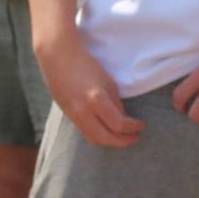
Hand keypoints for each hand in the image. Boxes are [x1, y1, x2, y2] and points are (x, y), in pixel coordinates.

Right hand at [38, 33, 139, 149]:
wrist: (57, 56)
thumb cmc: (85, 64)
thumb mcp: (108, 82)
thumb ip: (116, 104)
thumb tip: (123, 120)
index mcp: (96, 100)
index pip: (118, 124)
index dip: (132, 128)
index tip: (141, 125)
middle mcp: (83, 112)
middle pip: (105, 138)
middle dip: (122, 141)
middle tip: (134, 137)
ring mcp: (72, 115)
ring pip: (93, 139)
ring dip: (109, 141)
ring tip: (121, 137)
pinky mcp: (67, 115)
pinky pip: (84, 132)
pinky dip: (97, 134)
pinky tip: (106, 130)